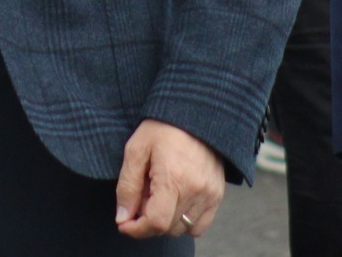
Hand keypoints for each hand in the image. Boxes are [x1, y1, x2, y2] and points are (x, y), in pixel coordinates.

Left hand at [114, 119, 223, 238]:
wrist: (194, 112)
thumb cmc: (161, 127)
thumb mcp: (136, 150)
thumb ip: (127, 187)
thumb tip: (122, 218)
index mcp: (173, 178)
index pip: (156, 222)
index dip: (136, 229)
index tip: (125, 223)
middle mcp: (196, 190)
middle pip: (167, 228)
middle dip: (148, 219)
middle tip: (142, 195)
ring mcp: (210, 194)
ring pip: (183, 228)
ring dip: (166, 220)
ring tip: (160, 194)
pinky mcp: (218, 194)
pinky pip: (200, 225)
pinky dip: (185, 220)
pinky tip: (176, 200)